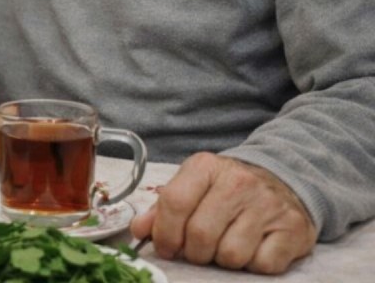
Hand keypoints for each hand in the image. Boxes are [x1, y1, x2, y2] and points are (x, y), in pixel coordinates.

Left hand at [130, 152, 316, 273]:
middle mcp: (238, 182)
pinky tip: (253, 247)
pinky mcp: (293, 229)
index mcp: (206, 167)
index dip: (164, 233)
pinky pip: (262, 264)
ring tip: (227, 244)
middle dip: (194, 252)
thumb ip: (163, 208)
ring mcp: (268, 205)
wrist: (284, 182)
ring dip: (223, 259)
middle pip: (200, 235)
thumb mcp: (193, 187)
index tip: (166, 247)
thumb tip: (139, 230)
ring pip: (231, 255)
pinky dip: (253, 264)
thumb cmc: (228, 190)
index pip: (174, 203)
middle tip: (199, 250)